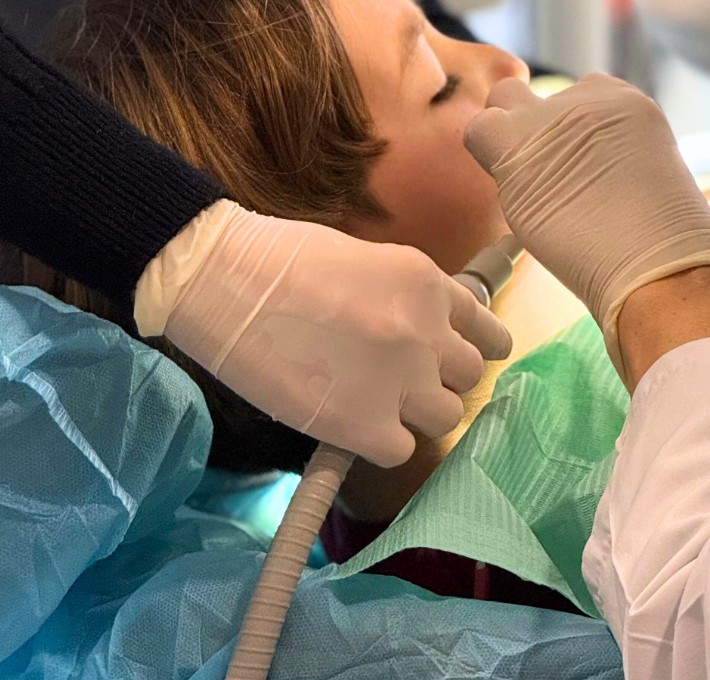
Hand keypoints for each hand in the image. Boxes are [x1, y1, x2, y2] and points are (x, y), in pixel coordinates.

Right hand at [147, 205, 512, 466]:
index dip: (479, 348)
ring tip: (380, 406)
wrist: (224, 279)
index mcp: (428, 284)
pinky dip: (380, 443)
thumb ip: (406, 299)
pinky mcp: (364, 424)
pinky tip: (354, 427)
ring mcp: (400, 379)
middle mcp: (427, 331)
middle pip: (469, 376)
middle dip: (441, 380)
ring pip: (444, 417)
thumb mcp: (368, 262)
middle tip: (407, 383)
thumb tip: (421, 333)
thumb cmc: (281, 259)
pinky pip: (401, 450)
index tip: (469, 359)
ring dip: (416, 414)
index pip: (485, 327)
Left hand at [464, 74, 709, 379]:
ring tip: (522, 180)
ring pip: (502, 99)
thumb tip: (585, 170)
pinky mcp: (515, 147)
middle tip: (543, 174)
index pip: (582, 95)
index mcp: (627, 101)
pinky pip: (479, 133)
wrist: (659, 265)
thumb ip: (613, 153)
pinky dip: (487, 157)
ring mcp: (548, 119)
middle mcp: (586, 98)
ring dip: (504, 132)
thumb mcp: (651, 172)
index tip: (580, 167)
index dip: (572, 133)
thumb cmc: (667, 241)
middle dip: (533, 125)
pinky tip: (511, 193)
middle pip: (539, 96)